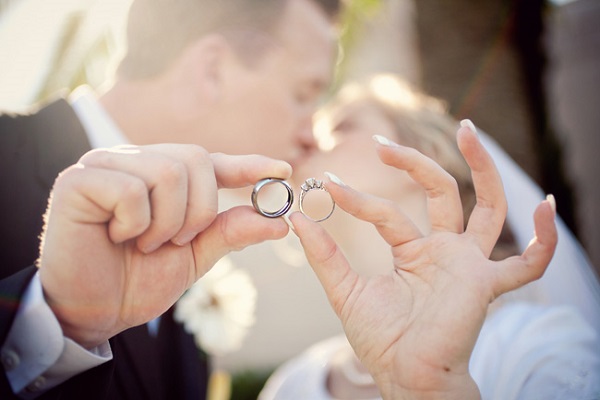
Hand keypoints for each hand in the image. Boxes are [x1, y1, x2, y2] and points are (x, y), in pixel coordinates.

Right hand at [38, 144, 290, 347]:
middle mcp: (135, 161)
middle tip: (173, 241)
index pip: (211, 161)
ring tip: (143, 243)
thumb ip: (229, 232)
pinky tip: (117, 236)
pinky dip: (135, 224)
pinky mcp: (78, 180)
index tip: (284, 169)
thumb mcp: (194, 256)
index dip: (247, 165)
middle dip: (198, 212)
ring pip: (168, 173)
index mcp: (161, 175)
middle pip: (195, 160)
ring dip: (166, 223)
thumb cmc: (138, 280)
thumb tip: (278, 221)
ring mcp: (105, 164)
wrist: (92, 312)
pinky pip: (132, 190)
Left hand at [290, 124, 556, 398]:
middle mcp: (445, 251)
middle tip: (382, 143)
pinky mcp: (486, 284)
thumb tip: (296, 218)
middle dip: (415, 163)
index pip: (388, 212)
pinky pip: (529, 264)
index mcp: (415, 251)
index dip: (357, 198)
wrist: (405, 378)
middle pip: (441, 192)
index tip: (327, 184)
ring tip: (468, 130)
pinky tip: (547, 208)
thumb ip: (325, 256)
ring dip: (482, 168)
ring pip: (486, 207)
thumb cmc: (382, 340)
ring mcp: (469, 264)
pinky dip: (544, 239)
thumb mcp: (346, 291)